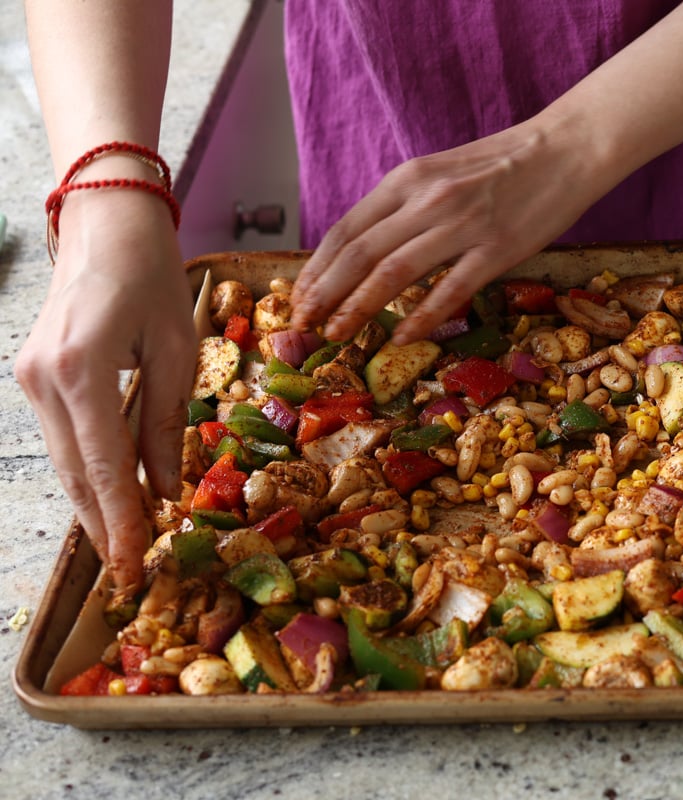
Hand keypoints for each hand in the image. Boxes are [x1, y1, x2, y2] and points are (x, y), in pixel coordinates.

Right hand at [16, 190, 195, 594]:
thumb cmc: (152, 277)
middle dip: (104, 525)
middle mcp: (43, 379)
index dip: (121, 518)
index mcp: (81, 368)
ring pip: (63, 460)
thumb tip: (166, 492)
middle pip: (74, 472)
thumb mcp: (175, 351)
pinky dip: (85, 471)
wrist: (105, 223)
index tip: (135, 563)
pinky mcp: (33, 374)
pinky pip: (62, 437)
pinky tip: (108, 498)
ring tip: (122, 548)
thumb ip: (165, 424)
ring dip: (92, 504)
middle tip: (128, 574)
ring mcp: (29, 377)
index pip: (103, 464)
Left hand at [289, 118, 605, 342]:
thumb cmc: (504, 165)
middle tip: (304, 326)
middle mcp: (427, 200)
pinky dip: (420, 316)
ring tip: (338, 334)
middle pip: (359, 254)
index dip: (316, 269)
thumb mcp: (442, 173)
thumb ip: (407, 207)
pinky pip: (449, 289)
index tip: (300, 298)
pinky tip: (402, 337)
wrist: (566, 148)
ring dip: (358, 308)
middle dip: (325, 294)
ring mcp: (462, 224)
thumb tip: (370, 250)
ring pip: (393, 273)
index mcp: (408, 179)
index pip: (346, 229)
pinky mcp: (497, 248)